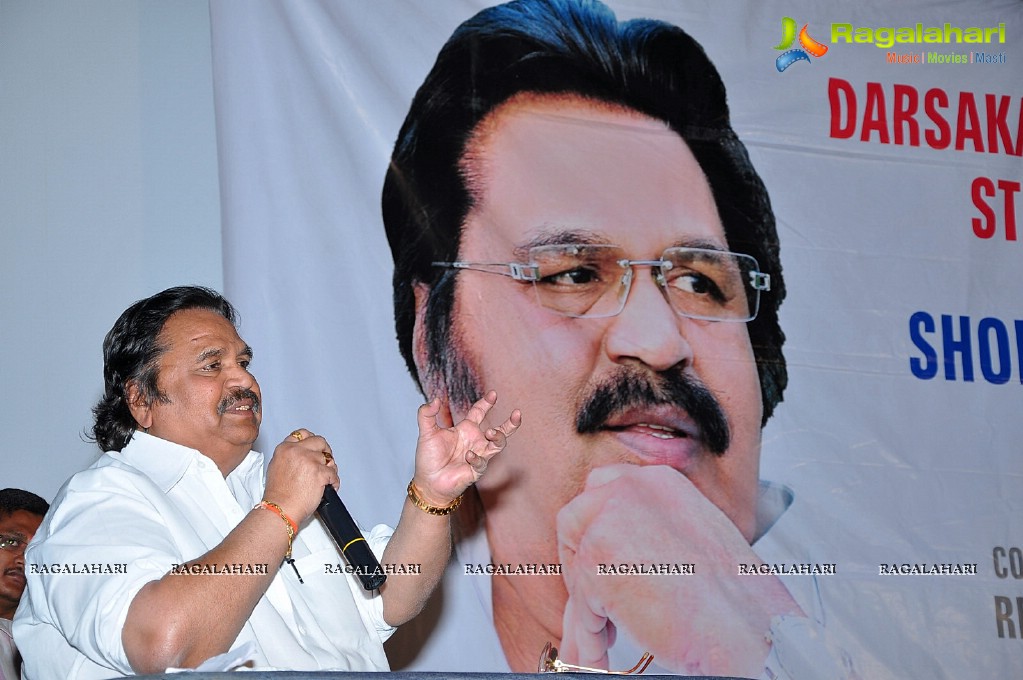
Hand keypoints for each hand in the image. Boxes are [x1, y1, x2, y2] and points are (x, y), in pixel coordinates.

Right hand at [264, 428, 339, 522]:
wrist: (281, 509)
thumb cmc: (278, 495)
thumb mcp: (276, 468)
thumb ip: (289, 457)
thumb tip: (302, 456)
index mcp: (285, 448)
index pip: (303, 434)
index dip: (312, 440)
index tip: (316, 447)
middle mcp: (297, 451)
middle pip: (319, 441)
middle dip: (325, 451)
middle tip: (326, 460)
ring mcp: (309, 460)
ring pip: (328, 459)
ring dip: (330, 469)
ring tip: (325, 479)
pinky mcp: (320, 472)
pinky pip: (334, 474)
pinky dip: (334, 482)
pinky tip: (329, 487)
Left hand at [412, 391, 520, 505]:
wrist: (428, 483)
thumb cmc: (428, 458)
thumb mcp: (426, 432)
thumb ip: (426, 414)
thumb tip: (435, 399)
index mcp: (465, 430)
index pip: (479, 412)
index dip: (486, 403)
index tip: (493, 394)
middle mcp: (475, 441)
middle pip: (499, 430)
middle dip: (510, 423)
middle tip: (517, 413)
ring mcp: (478, 456)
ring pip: (498, 445)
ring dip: (498, 437)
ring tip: (491, 432)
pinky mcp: (476, 470)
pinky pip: (482, 462)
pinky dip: (476, 458)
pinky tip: (468, 455)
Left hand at [556, 464, 801, 676]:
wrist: (749, 630)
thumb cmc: (732, 599)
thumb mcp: (686, 545)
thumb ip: (643, 538)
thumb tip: (603, 565)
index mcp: (659, 481)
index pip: (602, 491)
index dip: (595, 536)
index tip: (603, 572)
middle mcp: (632, 486)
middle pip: (575, 522)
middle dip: (580, 568)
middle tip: (597, 609)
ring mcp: (610, 517)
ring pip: (577, 567)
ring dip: (585, 609)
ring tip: (602, 640)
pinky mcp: (596, 555)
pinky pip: (580, 604)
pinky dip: (589, 634)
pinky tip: (603, 652)